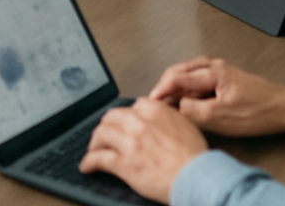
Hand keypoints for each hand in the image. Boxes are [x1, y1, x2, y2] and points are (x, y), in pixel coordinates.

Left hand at [79, 98, 206, 202]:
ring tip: (94, 148)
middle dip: (106, 126)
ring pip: (101, 134)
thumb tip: (159, 121)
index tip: (124, 123)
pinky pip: (99, 158)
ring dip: (95, 142)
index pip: (131, 106)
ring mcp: (129, 141)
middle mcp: (139, 122)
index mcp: (154, 110)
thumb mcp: (184, 124)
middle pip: (112, 117)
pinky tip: (87, 166)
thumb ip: (167, 118)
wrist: (198, 177)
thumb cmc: (196, 156)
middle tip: (105, 134)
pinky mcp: (124, 163)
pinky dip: (89, 162)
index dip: (126, 116)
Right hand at [149, 57, 284, 137]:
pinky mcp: (224, 79)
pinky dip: (187, 88)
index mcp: (212, 71)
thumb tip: (175, 107)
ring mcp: (219, 71)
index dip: (161, 90)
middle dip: (165, 85)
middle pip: (179, 71)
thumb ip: (194, 111)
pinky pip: (198, 79)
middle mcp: (214, 66)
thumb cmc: (259, 113)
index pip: (177, 77)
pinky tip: (187, 100)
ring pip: (188, 73)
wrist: (284, 109)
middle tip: (155, 101)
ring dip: (176, 86)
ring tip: (168, 102)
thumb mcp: (221, 118)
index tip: (151, 102)